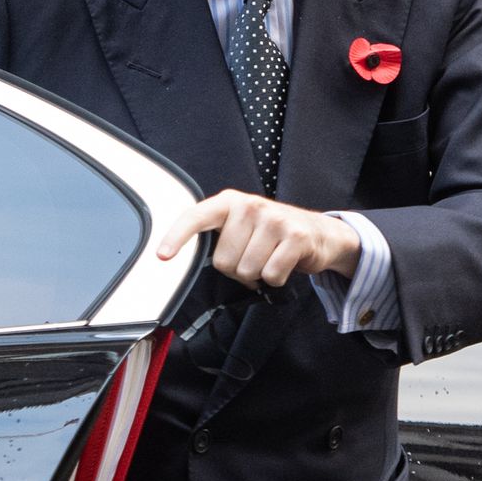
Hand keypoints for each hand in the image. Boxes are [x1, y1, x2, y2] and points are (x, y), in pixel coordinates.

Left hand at [155, 189, 360, 288]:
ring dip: (257, 275)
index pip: (196, 217)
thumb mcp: (241, 225)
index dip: (177, 237)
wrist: (319, 232)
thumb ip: (217, 235)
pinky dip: (276, 279)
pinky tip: (283, 263)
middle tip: (253, 256)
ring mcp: (274, 219)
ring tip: (269, 258)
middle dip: (236, 269)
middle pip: (223, 260)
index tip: (162, 255)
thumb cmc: (271, 232)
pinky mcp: (296, 236)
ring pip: (247, 271)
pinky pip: (271, 275)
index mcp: (230, 202)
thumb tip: (184, 257)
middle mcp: (250, 206)